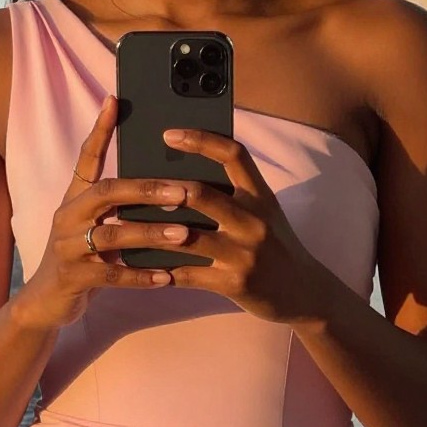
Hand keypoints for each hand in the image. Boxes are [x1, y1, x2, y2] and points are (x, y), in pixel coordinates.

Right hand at [15, 95, 199, 332]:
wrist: (45, 302)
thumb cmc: (81, 260)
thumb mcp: (93, 227)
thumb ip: (117, 208)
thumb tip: (161, 186)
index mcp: (74, 200)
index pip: (86, 159)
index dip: (100, 131)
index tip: (115, 101)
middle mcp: (67, 218)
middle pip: (106, 193)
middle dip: (146, 190)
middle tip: (182, 191)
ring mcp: (67, 248)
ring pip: (111, 236)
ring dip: (150, 234)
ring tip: (183, 234)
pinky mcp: (72, 278)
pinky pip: (110, 276)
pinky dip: (140, 276)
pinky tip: (167, 277)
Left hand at [151, 125, 325, 324]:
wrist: (304, 292)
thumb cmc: (275, 247)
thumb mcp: (264, 212)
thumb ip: (234, 194)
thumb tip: (183, 175)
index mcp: (261, 195)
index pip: (233, 154)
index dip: (200, 140)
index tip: (168, 134)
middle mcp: (254, 221)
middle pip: (202, 194)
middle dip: (164, 189)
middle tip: (134, 185)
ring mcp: (244, 254)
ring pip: (187, 237)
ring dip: (151, 232)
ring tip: (123, 224)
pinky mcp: (234, 284)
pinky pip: (188, 274)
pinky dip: (160, 269)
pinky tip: (139, 264)